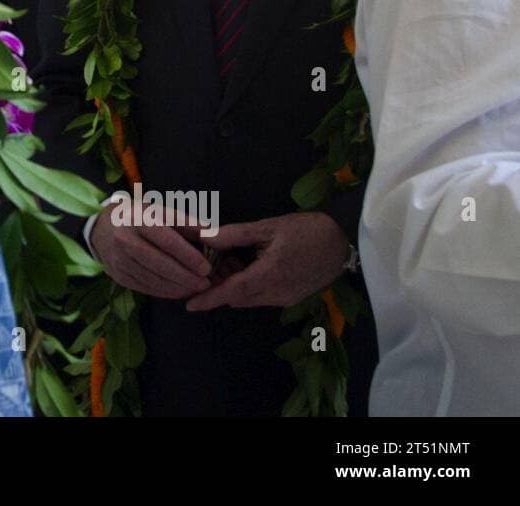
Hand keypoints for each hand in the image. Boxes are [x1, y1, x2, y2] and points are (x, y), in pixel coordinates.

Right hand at [91, 195, 212, 298]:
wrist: (102, 228)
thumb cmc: (138, 217)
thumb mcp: (159, 211)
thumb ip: (185, 223)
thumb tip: (211, 234)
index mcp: (139, 219)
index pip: (166, 240)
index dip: (188, 256)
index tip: (206, 267)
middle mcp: (125, 240)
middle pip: (158, 263)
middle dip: (184, 276)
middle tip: (205, 283)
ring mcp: (119, 260)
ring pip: (152, 279)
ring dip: (177, 287)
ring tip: (196, 289)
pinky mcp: (118, 276)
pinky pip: (144, 287)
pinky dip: (164, 292)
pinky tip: (179, 292)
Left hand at [185, 211, 348, 310]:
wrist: (343, 241)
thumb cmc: (305, 230)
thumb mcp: (267, 227)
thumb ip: (234, 234)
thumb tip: (204, 236)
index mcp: (269, 275)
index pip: (232, 292)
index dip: (209, 299)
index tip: (189, 305)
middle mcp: (277, 293)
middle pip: (238, 297)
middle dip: (220, 286)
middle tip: (211, 264)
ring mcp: (286, 298)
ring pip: (250, 299)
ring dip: (236, 286)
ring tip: (231, 260)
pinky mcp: (294, 298)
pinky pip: (263, 297)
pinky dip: (250, 286)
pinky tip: (250, 265)